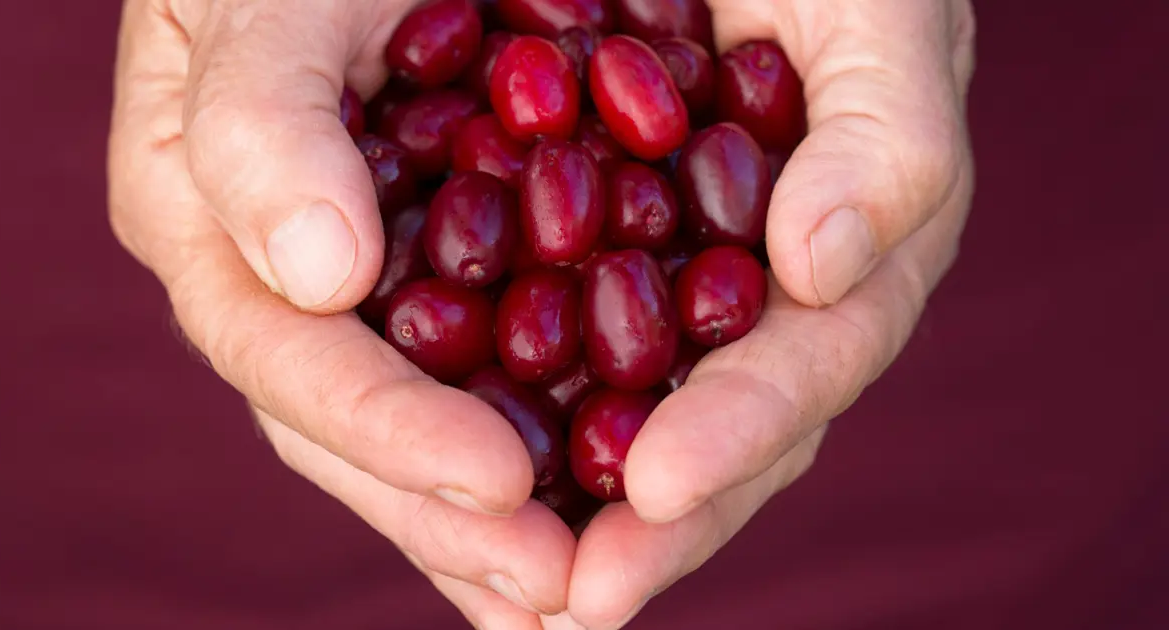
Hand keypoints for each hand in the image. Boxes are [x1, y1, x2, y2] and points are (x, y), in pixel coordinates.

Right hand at [107, 0, 573, 624]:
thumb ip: (263, 122)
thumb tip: (318, 279)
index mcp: (208, 222)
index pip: (289, 358)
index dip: (386, 433)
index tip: (497, 488)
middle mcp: (282, 283)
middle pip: (354, 432)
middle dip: (450, 518)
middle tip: (559, 592)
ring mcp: (361, 293)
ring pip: (420, 431)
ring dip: (494, 524)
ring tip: (580, 595)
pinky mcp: (441, 284)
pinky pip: (484, 384)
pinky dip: (540, 453)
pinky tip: (596, 521)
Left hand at [564, 0, 976, 626]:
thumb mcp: (879, 14)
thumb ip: (885, 135)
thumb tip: (819, 272)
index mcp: (851, 247)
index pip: (809, 362)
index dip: (744, 430)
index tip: (660, 491)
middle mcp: (766, 292)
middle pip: (724, 431)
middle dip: (659, 522)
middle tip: (578, 597)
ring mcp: (682, 285)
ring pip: (639, 417)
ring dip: (579, 506)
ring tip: (524, 590)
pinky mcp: (594, 261)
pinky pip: (560, 358)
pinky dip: (519, 425)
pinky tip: (466, 491)